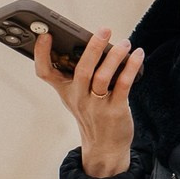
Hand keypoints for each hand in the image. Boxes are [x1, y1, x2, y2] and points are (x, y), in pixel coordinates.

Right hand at [35, 27, 144, 177]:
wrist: (105, 148)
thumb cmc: (92, 116)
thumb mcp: (77, 97)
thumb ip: (78, 75)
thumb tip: (94, 43)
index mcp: (66, 91)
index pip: (46, 73)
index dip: (42, 54)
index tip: (46, 35)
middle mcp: (79, 98)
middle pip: (82, 70)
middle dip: (93, 48)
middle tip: (104, 30)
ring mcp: (97, 105)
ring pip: (103, 77)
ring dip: (116, 56)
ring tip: (125, 43)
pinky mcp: (115, 110)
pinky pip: (123, 85)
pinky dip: (131, 67)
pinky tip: (138, 55)